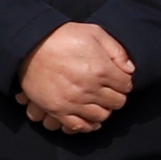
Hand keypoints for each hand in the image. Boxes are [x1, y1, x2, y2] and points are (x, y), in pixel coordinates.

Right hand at [18, 21, 133, 133]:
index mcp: (102, 70)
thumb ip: (117, 51)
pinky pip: (78, 126)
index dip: (124, 82)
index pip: (126, 86)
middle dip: (116, 96)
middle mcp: (90, 89)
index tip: (118, 79)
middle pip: (116, 102)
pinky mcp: (57, 109)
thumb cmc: (63, 36)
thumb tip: (130, 69)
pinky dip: (87, 125)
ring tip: (98, 102)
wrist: (30, 45)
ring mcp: (73, 101)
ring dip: (103, 110)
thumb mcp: (95, 33)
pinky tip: (89, 118)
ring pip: (100, 116)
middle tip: (109, 91)